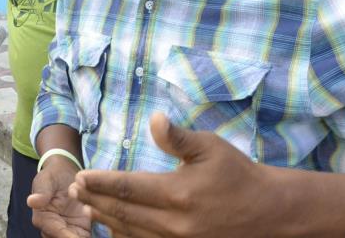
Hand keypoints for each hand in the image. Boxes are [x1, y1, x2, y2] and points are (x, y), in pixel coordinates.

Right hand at [28, 156, 90, 237]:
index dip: (67, 236)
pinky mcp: (81, 231)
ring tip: (97, 236)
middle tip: (89, 236)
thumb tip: (31, 201)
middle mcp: (54, 228)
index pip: (54, 231)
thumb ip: (42, 191)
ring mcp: (68, 231)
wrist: (66, 174)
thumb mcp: (47, 179)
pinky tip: (107, 235)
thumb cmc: (54, 175)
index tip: (78, 237)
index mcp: (43, 218)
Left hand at [69, 113, 271, 237]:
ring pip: (131, 232)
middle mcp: (175, 223)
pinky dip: (126, 235)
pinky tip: (114, 226)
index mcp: (178, 193)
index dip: (101, 182)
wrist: (268, 211)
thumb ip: (177, 137)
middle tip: (75, 190)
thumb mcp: (210, 147)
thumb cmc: (237, 173)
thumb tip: (154, 119)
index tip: (82, 175)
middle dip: (96, 200)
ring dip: (106, 219)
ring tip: (88, 207)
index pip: (128, 188)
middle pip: (123, 212)